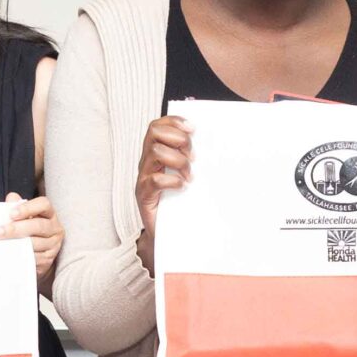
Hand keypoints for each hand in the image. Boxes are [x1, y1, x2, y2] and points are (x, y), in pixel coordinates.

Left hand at [0, 193, 63, 292]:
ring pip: (36, 243)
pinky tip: (10, 254)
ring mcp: (54, 244)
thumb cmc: (28, 231)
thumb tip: (11, 198)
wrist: (36, 254)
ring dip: (17, 243)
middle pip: (39, 226)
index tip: (11, 214)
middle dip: (17, 229)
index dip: (27, 208)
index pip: (43, 205)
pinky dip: (22, 255)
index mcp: (49, 213)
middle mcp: (55, 228)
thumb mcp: (23, 217)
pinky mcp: (48, 259)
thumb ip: (16, 206)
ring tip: (1, 244)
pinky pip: (35, 258)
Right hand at [134, 117, 189, 271]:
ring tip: (189, 175)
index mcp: (155, 154)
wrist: (168, 235)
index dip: (174, 122)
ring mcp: (143, 178)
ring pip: (156, 152)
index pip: (157, 126)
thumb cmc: (179, 204)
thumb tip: (213, 146)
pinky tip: (183, 187)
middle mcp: (146, 162)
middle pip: (154, 133)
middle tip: (193, 157)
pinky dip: (172, 180)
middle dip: (178, 139)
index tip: (193, 129)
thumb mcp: (186, 176)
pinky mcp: (143, 195)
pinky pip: (154, 179)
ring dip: (178, 161)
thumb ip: (191, 160)